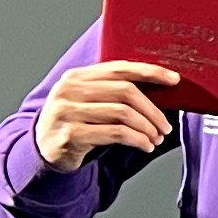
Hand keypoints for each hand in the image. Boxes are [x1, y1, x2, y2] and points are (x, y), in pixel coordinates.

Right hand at [33, 60, 181, 170]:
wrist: (43, 148)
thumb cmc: (76, 122)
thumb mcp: (89, 101)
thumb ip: (113, 92)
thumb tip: (161, 91)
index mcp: (77, 77)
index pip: (119, 68)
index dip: (150, 72)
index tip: (174, 79)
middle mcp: (69, 90)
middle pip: (126, 92)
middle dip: (153, 110)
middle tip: (166, 126)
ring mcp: (67, 112)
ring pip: (123, 113)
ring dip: (147, 128)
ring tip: (156, 138)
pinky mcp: (71, 134)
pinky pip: (116, 133)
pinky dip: (138, 139)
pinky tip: (145, 145)